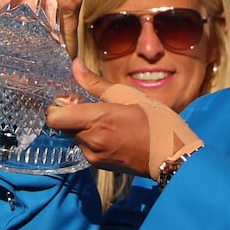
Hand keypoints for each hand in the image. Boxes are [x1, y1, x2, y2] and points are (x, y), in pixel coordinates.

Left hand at [47, 62, 202, 178]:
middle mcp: (90, 141)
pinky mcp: (99, 165)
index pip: (54, 117)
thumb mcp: (129, 95)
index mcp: (97, 121)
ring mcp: (94, 156)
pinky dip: (93, 138)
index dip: (58, 106)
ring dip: (83, 127)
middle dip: (72, 115)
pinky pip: (86, 147)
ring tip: (109, 121)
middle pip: (63, 126)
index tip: (73, 99)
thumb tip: (75, 65)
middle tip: (94, 106)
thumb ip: (96, 83)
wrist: (174, 156)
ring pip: (74, 136)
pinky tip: (114, 133)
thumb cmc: (157, 123)